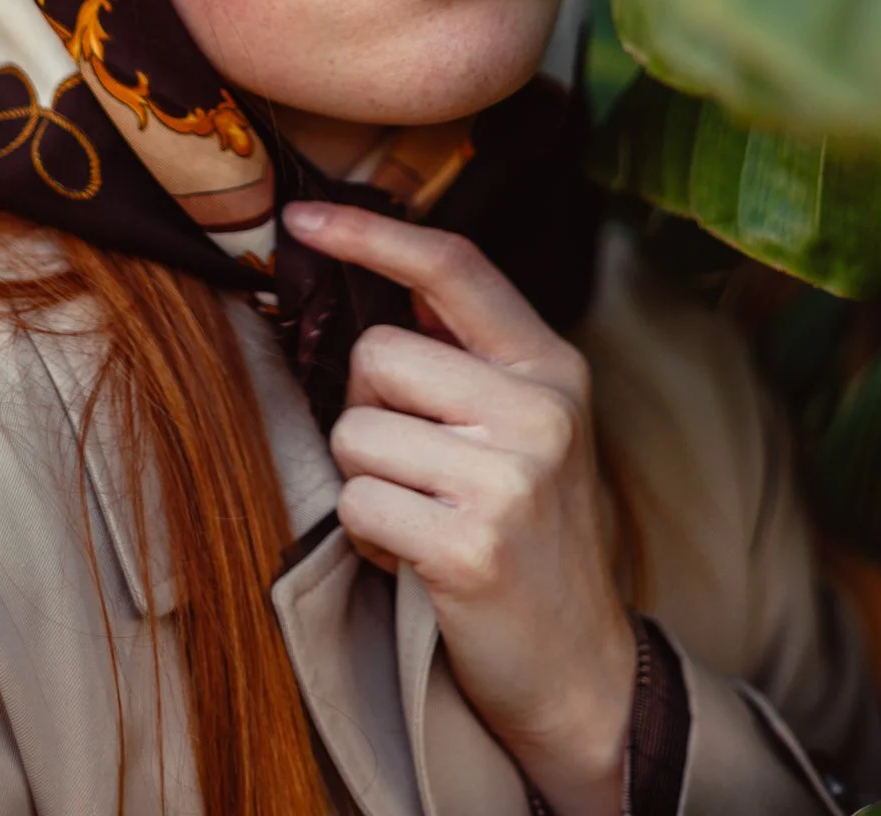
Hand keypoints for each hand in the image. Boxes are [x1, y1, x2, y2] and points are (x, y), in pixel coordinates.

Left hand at [283, 202, 635, 815]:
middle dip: (368, 410)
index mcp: (549, 363)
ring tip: (424, 516)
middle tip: (416, 466)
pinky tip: (417, 557)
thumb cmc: (529, 532)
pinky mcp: (471, 545)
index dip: (371, 231)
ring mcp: (510, 476)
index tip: (301, 214)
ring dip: (366, 481)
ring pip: (355, 431)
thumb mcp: (525, 424)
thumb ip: (464, 354)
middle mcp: (539, 407)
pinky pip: (357, 503)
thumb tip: (373, 279)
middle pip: (377, 353)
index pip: (453, 265)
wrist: (578, 667)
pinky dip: (368, 537)